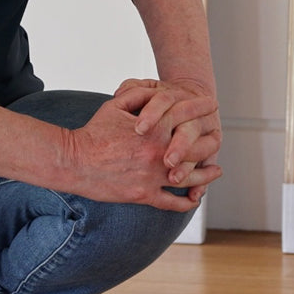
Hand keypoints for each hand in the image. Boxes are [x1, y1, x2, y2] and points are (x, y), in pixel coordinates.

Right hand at [60, 94, 221, 211]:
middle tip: (218, 139)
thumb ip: (138, 94)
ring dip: (206, 175)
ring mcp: (153, 176)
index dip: (201, 108)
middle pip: (196, 148)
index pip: (186, 114)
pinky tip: (194, 198)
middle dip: (211, 142)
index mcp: (154, 128)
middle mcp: (159, 153)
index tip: (212, 105)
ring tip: (215, 171)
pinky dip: (186, 201)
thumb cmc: (94, 132)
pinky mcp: (144, 195)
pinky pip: (172, 202)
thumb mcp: (116, 105)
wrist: (74, 162)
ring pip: (189, 177)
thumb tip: (155, 91)